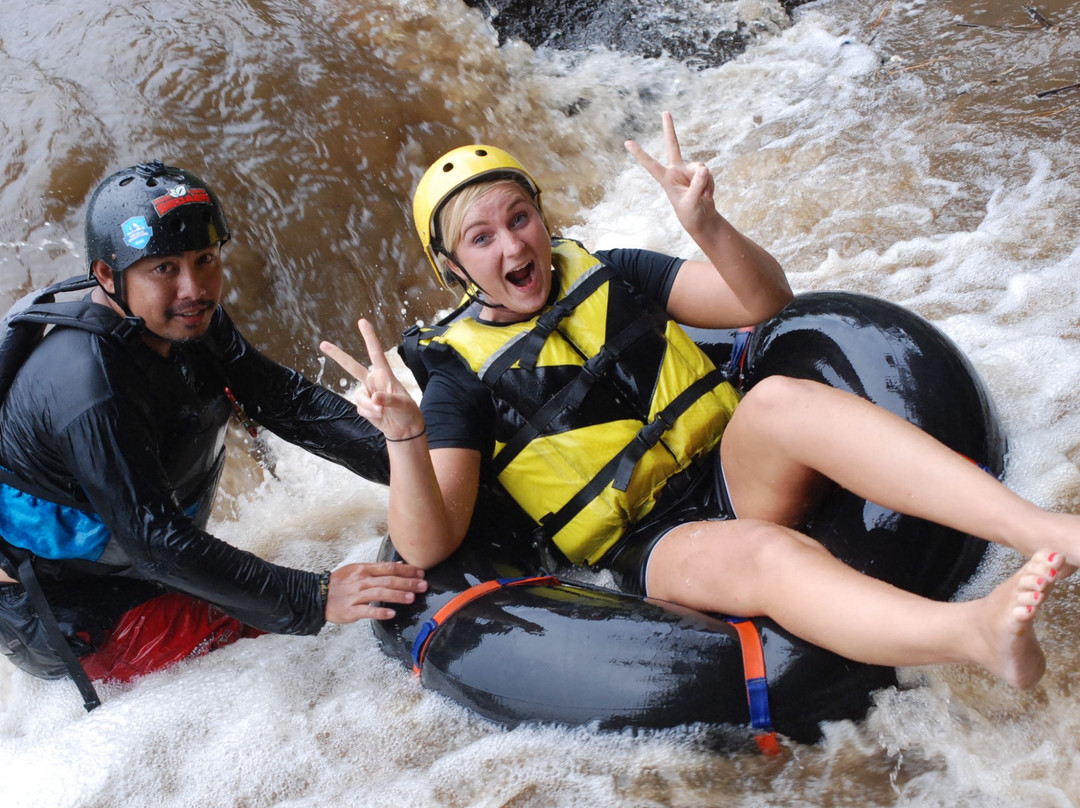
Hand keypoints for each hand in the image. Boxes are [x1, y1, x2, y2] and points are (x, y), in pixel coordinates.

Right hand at [320, 319, 424, 440]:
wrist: (404, 428)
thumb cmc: (407, 411)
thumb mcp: (403, 404)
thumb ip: (388, 399)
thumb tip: (374, 398)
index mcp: (384, 374)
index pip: (375, 352)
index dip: (369, 336)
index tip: (362, 321)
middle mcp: (373, 381)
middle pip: (351, 366)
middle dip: (337, 355)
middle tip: (322, 344)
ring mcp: (367, 393)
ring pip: (358, 396)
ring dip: (369, 406)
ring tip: (382, 412)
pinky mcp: (363, 405)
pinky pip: (360, 408)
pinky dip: (369, 413)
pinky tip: (379, 416)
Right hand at [324, 561, 427, 622]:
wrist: (317, 595)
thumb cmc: (340, 583)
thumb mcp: (357, 570)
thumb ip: (378, 569)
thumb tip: (400, 566)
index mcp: (363, 570)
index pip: (388, 568)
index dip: (406, 570)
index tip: (420, 573)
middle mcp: (360, 581)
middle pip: (387, 580)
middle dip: (407, 583)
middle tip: (422, 586)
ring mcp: (355, 596)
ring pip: (379, 594)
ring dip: (397, 595)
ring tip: (411, 598)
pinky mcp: (350, 610)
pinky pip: (367, 611)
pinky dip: (380, 612)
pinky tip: (391, 614)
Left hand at [625, 111, 717, 236]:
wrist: (701, 219)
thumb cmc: (691, 214)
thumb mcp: (692, 202)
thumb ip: (698, 185)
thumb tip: (704, 167)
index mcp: (666, 179)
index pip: (651, 165)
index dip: (640, 154)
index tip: (627, 143)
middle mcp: (675, 171)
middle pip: (673, 146)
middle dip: (669, 129)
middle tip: (665, 112)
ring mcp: (688, 170)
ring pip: (701, 167)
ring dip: (705, 182)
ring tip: (703, 197)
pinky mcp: (699, 173)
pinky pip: (708, 173)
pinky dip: (711, 184)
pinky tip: (708, 195)